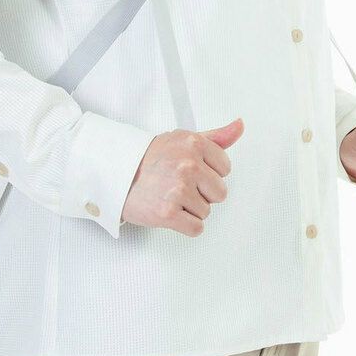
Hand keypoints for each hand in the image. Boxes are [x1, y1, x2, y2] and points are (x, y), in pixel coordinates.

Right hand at [121, 118, 243, 235]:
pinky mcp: (168, 213)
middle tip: (179, 185)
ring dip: (190, 208)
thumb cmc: (149, 159)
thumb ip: (216, 137)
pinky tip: (171, 210)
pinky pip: (196, 228)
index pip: (225, 168)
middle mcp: (188, 164)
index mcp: (194, 144)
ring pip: (207, 211)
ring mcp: (178, 189)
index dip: (208, 173)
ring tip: (170, 195)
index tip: (191, 171)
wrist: (117, 175)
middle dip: (202, 192)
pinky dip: (184, 225)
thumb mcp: (183, 140)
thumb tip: (239, 127)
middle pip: (219, 193)